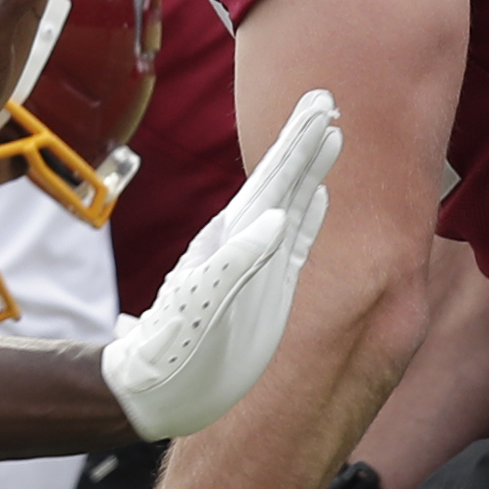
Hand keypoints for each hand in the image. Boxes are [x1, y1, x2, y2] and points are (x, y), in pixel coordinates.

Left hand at [102, 88, 340, 437]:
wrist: (157, 389)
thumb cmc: (171, 350)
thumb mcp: (202, 305)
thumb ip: (237, 262)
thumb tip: (275, 220)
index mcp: (229, 240)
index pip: (271, 181)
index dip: (297, 146)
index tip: (320, 110)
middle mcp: (244, 243)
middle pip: (281, 179)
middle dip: (303, 140)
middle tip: (326, 99)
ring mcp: (257, 264)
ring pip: (291, 202)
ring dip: (310, 168)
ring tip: (330, 133)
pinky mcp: (268, 290)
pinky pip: (296, 243)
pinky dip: (310, 216)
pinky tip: (319, 196)